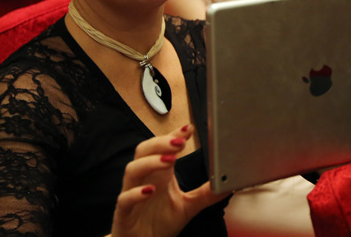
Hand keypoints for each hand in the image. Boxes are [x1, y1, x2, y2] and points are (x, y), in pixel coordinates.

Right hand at [110, 125, 227, 236]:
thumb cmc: (161, 223)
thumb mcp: (188, 206)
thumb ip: (206, 194)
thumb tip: (227, 184)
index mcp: (160, 174)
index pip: (163, 148)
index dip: (174, 136)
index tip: (188, 128)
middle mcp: (144, 179)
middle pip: (145, 151)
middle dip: (161, 143)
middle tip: (179, 141)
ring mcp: (132, 194)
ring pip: (132, 169)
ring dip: (150, 162)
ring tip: (168, 160)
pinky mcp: (123, 213)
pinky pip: (124, 198)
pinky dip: (135, 193)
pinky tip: (149, 190)